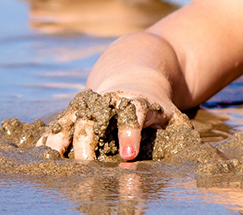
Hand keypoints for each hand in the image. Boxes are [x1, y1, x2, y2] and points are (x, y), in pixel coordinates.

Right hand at [37, 89, 186, 160]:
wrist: (135, 74)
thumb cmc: (157, 105)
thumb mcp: (173, 115)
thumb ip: (180, 133)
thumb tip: (200, 158)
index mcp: (136, 101)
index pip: (133, 114)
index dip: (130, 133)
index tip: (130, 155)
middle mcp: (108, 102)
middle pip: (95, 121)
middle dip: (90, 144)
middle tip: (89, 167)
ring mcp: (88, 106)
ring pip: (71, 122)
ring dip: (62, 142)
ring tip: (55, 162)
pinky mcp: (73, 113)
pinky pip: (57, 127)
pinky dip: (48, 140)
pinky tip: (42, 157)